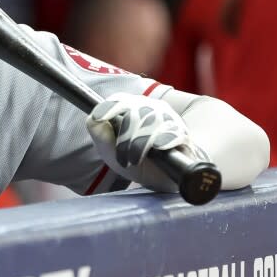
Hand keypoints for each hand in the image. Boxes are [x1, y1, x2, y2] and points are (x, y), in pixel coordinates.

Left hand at [87, 92, 208, 174]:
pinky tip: (158, 148)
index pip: (119, 100)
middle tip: (123, 158)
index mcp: (130, 107)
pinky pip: (174, 132)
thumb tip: (94, 117)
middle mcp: (149, 107)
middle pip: (135, 111)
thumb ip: (99, 133)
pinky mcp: (182, 132)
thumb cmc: (133, 159)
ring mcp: (167, 117)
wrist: (164, 177)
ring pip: (152, 120)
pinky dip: (164, 140)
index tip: (99, 117)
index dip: (109, 107)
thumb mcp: (110, 149)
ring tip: (135, 160)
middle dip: (126, 137)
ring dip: (141, 143)